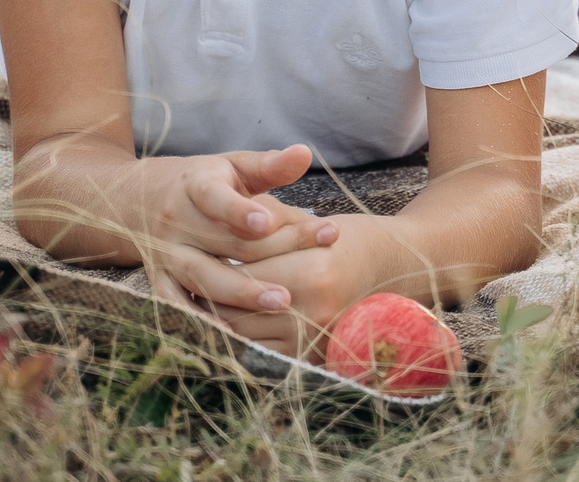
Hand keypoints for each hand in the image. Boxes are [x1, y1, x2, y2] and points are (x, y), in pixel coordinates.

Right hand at [132, 145, 340, 313]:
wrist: (140, 199)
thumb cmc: (206, 182)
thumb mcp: (233, 166)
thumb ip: (270, 165)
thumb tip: (305, 153)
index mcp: (196, 186)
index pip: (216, 199)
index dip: (240, 211)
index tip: (268, 222)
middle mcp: (176, 223)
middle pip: (223, 244)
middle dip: (268, 256)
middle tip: (309, 269)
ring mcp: (166, 256)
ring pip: (202, 278)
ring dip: (241, 294)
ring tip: (281, 303)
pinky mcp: (160, 282)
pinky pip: (179, 307)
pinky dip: (203, 322)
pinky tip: (235, 335)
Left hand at [197, 212, 406, 356]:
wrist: (392, 269)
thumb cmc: (347, 239)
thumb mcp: (308, 222)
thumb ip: (267, 225)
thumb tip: (217, 222)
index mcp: (312, 271)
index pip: (246, 271)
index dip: (216, 260)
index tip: (194, 251)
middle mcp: (313, 310)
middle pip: (240, 306)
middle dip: (210, 292)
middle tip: (185, 277)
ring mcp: (313, 338)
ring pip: (244, 333)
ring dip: (219, 318)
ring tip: (196, 298)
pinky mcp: (311, 356)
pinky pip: (261, 353)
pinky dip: (240, 338)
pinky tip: (224, 320)